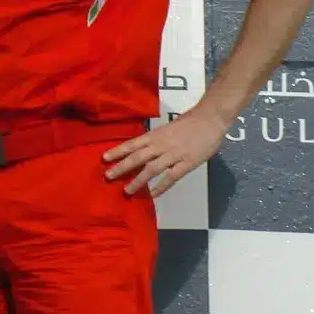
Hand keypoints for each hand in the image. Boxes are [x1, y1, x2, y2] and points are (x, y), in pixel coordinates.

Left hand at [102, 105, 227, 196]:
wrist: (209, 119)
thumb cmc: (189, 123)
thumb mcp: (166, 128)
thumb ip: (155, 139)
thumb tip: (143, 149)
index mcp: (154, 135)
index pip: (132, 144)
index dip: (117, 151)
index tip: (104, 158)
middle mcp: (160, 145)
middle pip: (137, 157)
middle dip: (121, 167)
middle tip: (107, 176)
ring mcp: (173, 154)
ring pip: (151, 169)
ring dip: (138, 180)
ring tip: (127, 190)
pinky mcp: (187, 163)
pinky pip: (172, 176)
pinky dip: (162, 186)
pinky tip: (154, 195)